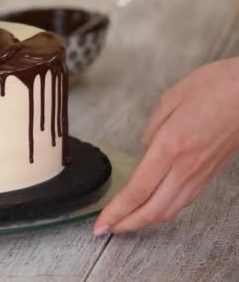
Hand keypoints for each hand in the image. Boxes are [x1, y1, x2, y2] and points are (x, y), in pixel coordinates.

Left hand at [94, 57, 238, 234]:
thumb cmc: (216, 86)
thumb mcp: (171, 99)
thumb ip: (152, 128)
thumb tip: (146, 148)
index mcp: (170, 147)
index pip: (137, 191)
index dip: (116, 212)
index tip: (101, 223)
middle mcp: (185, 166)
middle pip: (151, 210)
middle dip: (126, 225)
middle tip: (106, 230)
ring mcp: (201, 172)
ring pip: (169, 209)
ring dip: (144, 221)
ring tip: (125, 222)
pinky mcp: (211, 172)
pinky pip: (184, 200)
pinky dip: (164, 210)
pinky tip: (153, 208)